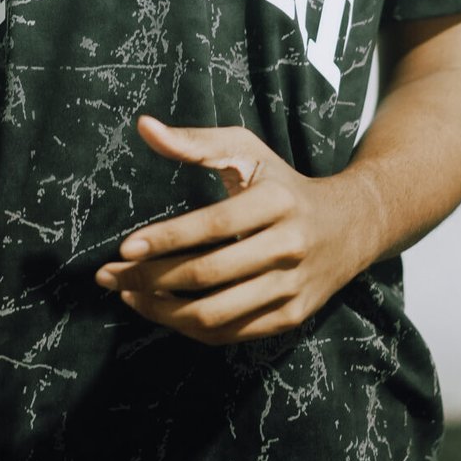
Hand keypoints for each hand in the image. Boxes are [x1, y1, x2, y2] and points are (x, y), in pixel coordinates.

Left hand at [93, 115, 373, 344]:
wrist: (352, 225)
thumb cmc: (284, 182)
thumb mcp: (247, 151)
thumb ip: (195, 141)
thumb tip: (144, 126)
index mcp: (278, 201)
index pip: (213, 225)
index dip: (166, 239)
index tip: (124, 247)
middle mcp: (289, 247)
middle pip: (207, 275)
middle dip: (150, 278)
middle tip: (109, 275)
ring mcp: (292, 288)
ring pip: (215, 314)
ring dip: (162, 311)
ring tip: (128, 296)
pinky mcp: (292, 316)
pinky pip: (231, 333)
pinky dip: (189, 328)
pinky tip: (162, 311)